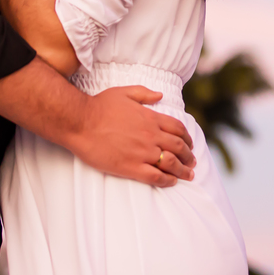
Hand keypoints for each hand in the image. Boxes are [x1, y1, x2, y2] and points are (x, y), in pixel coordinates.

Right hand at [67, 85, 196, 186]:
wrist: (81, 122)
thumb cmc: (99, 106)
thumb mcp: (124, 92)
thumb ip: (144, 93)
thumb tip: (160, 95)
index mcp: (150, 118)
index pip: (178, 129)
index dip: (187, 138)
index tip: (190, 144)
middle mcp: (150, 135)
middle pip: (179, 147)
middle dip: (189, 156)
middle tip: (192, 162)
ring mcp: (142, 152)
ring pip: (171, 163)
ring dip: (183, 170)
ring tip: (188, 175)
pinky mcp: (131, 167)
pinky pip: (156, 177)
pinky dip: (167, 180)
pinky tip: (171, 182)